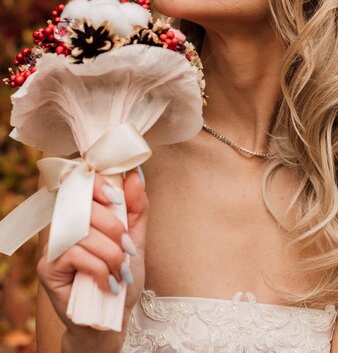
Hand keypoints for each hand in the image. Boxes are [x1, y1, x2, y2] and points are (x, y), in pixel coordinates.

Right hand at [37, 170, 147, 331]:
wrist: (112, 316)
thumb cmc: (122, 275)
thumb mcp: (136, 238)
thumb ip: (136, 207)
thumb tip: (137, 174)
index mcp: (85, 212)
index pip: (83, 185)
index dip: (99, 186)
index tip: (116, 199)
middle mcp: (65, 224)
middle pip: (85, 208)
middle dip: (114, 228)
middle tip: (128, 249)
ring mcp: (54, 244)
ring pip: (83, 232)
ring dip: (110, 253)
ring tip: (119, 270)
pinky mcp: (47, 266)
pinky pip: (75, 253)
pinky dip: (98, 268)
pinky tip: (107, 282)